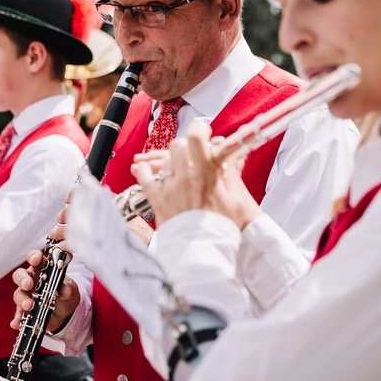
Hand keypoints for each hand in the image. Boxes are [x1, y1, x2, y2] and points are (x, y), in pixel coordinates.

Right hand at [10, 251, 80, 331]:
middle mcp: (31, 280)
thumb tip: (65, 289)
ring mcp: (26, 295)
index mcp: (42, 269)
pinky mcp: (25, 311)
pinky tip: (17, 323)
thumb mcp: (71, 290)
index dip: (34, 257)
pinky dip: (17, 319)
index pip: (34, 258)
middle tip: (28, 285)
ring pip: (18, 294)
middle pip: (20, 275)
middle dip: (23, 279)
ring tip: (29, 306)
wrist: (66, 314)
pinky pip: (18, 314)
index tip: (36, 259)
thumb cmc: (66, 295)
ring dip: (22, 299)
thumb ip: (68, 288)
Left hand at [133, 120, 259, 229]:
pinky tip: (145, 168)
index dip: (199, 128)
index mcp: (207, 174)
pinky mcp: (158, 201)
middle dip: (187, 146)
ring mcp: (170, 189)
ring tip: (179, 168)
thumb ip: (232, 172)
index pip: (196, 138)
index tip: (202, 131)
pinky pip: (145, 178)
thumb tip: (232, 155)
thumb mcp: (237, 198)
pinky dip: (143, 171)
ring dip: (171, 160)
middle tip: (193, 154)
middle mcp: (186, 178)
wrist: (206, 252)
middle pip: (178, 145)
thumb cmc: (224, 227)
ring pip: (163, 160)